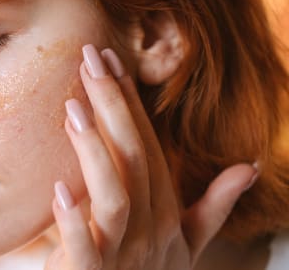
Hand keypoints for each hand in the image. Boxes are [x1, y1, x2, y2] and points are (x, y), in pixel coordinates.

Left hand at [45, 45, 258, 269]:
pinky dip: (73, 220)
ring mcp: (122, 255)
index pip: (150, 147)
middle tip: (90, 58)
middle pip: (135, 158)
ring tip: (73, 108)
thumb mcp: (188, 242)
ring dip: (95, 151)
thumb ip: (214, 206)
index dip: (133, 103)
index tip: (113, 61)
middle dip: (114, 104)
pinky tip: (58, 188)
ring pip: (115, 197)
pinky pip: (84, 250)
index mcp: (168, 214)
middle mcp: (151, 230)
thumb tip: (251, 167)